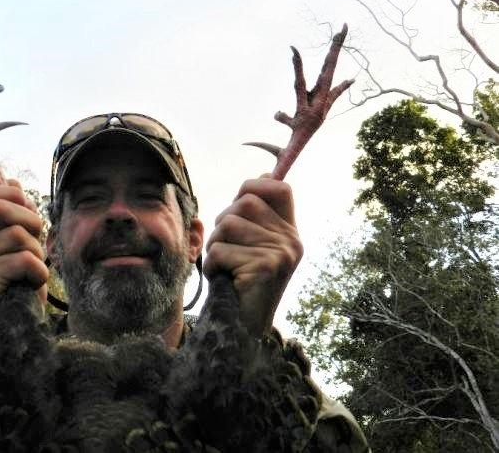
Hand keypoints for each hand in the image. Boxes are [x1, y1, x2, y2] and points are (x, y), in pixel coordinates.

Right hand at [0, 179, 49, 352]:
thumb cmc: (13, 292)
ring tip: (32, 275)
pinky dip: (38, 272)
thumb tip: (13, 182)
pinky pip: (22, 259)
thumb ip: (12, 221)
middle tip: (38, 245)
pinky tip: (32, 287)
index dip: (10, 195)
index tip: (28, 217)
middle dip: (31, 221)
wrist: (2, 339)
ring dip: (37, 254)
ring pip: (17, 236)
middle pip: (2, 208)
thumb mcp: (12, 252)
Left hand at [203, 176, 302, 336]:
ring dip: (215, 246)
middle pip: (244, 202)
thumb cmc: (240, 284)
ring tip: (226, 267)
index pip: (279, 187)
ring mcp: (282, 254)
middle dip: (223, 223)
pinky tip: (225, 280)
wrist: (243, 329)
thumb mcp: (252, 246)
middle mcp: (292, 241)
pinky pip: (221, 250)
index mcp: (290, 232)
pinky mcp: (266, 267)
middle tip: (228, 250)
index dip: (253, 187)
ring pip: (228, 224)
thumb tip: (261, 176)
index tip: (239, 206)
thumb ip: (255, 216)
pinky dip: (213, 265)